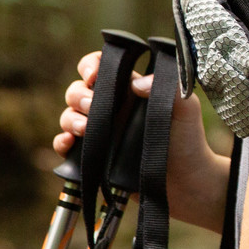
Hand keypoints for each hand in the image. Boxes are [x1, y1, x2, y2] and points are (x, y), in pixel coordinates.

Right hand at [53, 50, 231, 230]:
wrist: (186, 183)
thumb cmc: (188, 141)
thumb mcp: (186, 110)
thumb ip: (170, 88)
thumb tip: (138, 83)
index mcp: (129, 90)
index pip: (101, 67)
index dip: (90, 66)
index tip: (93, 75)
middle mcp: (111, 108)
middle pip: (78, 90)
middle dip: (79, 95)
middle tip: (93, 106)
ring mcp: (101, 131)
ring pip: (68, 115)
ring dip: (70, 118)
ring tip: (85, 129)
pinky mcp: (94, 156)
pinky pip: (65, 145)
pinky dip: (60, 141)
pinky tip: (69, 143)